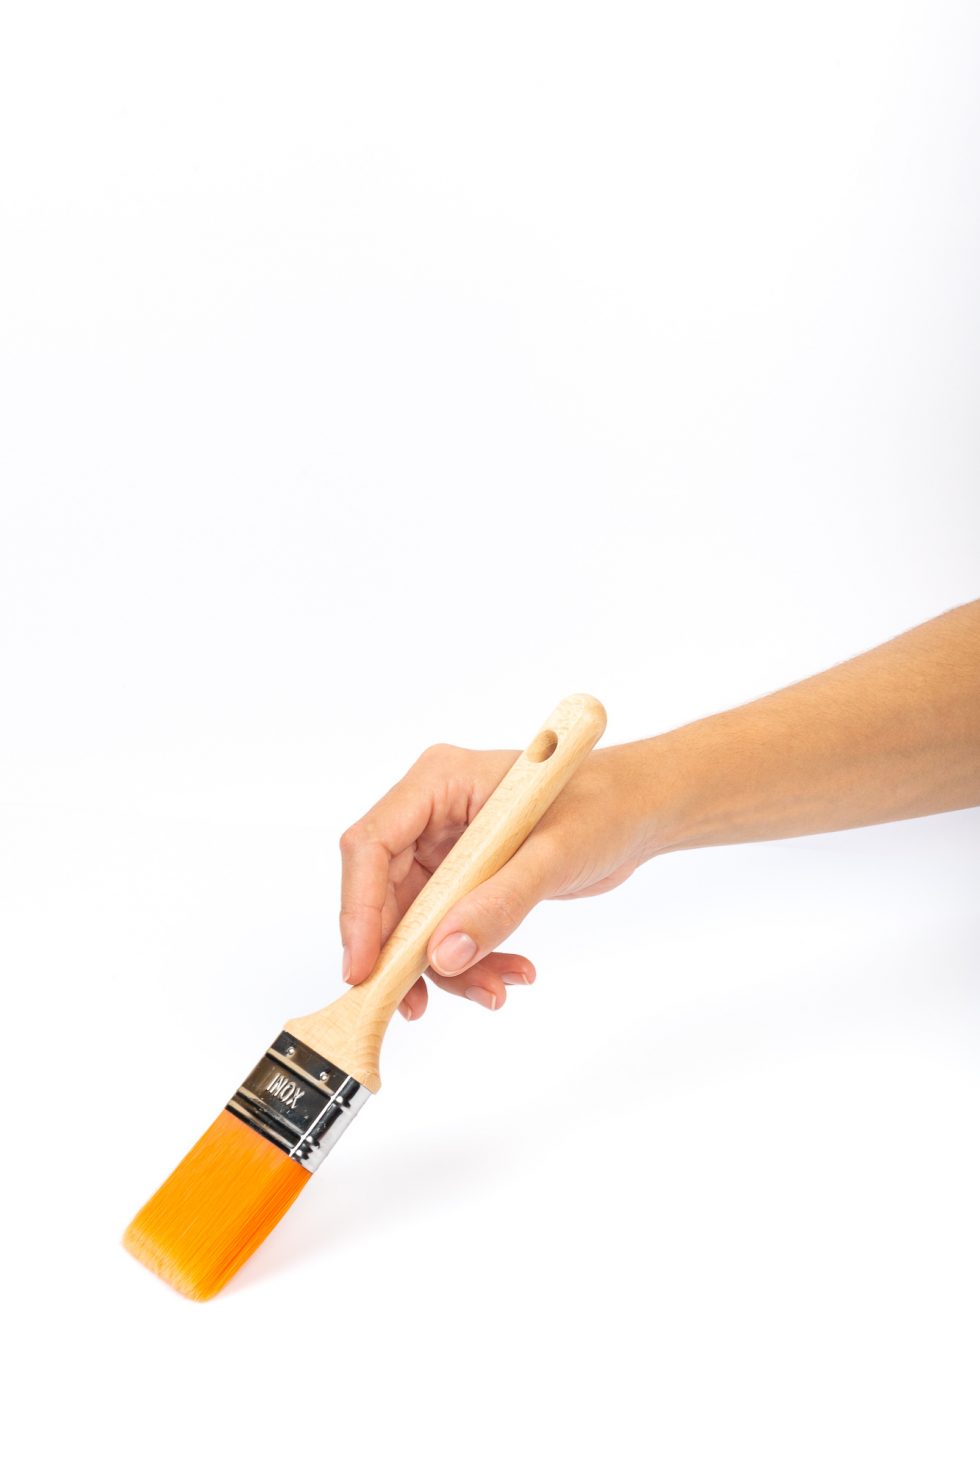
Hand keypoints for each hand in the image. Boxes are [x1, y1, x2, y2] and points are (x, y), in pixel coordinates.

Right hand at [339, 742, 651, 1017]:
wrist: (640, 811)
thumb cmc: (604, 806)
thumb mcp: (553, 855)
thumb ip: (498, 903)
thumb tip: (442, 956)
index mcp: (439, 781)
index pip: (371, 844)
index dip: (359, 908)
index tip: (364, 968)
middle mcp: (431, 813)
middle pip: (382, 891)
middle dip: (402, 952)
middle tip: (414, 1005)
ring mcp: (445, 847)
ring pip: (415, 922)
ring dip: (446, 967)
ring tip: (496, 990)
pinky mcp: (464, 878)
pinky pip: (446, 930)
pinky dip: (470, 961)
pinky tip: (509, 974)